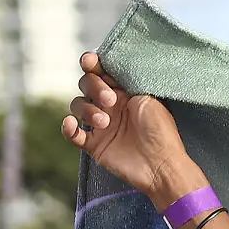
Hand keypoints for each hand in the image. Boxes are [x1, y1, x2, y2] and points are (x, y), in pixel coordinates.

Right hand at [60, 52, 204, 208]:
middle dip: (94, 87)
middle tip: (110, 100)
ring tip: (105, 122)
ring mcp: (101, 125)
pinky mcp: (95, 145)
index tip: (90, 62)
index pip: (101, 72)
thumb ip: (127, 80)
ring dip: (87, 110)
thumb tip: (109, 64)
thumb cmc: (161, 131)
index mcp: (125, 92)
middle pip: (86, 84)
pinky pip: (72, 133)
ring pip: (78, 105)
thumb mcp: (148, 98)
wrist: (162, 166)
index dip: (92, 64)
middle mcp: (111, 106)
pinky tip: (71, 124)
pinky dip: (67, 127)